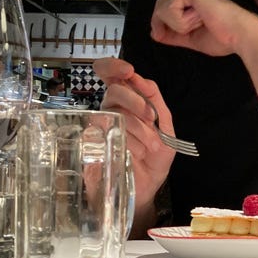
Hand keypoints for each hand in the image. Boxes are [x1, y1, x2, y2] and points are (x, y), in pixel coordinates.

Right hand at [93, 58, 174, 228]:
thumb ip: (157, 103)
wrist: (144, 190)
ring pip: (112, 111)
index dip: (114, 66)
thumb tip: (142, 80)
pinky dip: (126, 142)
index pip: (112, 74)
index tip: (128, 70)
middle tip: (151, 118)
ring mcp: (98, 127)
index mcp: (127, 102)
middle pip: (115, 90)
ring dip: (138, 128)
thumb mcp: (166, 130)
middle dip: (136, 100)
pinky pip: (104, 133)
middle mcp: (110, 110)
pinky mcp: (90, 144)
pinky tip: (135, 153)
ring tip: (150, 146)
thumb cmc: (152, 160)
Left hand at [149, 0, 257, 58]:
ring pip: (163, 9)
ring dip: (179, 26)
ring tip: (202, 23)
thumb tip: (154, 34)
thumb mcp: (192, 38)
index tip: (164, 37)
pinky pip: (169, 9)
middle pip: (160, 7)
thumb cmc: (223, 37)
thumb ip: (174, 35)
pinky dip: (181, 22)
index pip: (164, 9)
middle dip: (165, 25)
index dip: (161, 26)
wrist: (241, 36)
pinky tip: (201, 19)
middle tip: (189, 31)